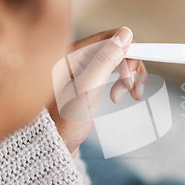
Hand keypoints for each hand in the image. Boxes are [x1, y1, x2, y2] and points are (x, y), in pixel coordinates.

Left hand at [48, 27, 146, 156]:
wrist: (50, 149)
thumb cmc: (61, 124)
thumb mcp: (86, 90)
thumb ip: (105, 60)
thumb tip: (125, 35)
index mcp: (72, 54)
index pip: (111, 37)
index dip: (129, 52)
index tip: (133, 75)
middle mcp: (76, 57)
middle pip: (117, 48)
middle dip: (130, 67)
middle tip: (131, 90)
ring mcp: (82, 70)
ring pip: (116, 61)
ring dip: (127, 76)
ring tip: (125, 96)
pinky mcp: (87, 82)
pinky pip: (111, 72)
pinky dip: (121, 82)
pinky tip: (119, 95)